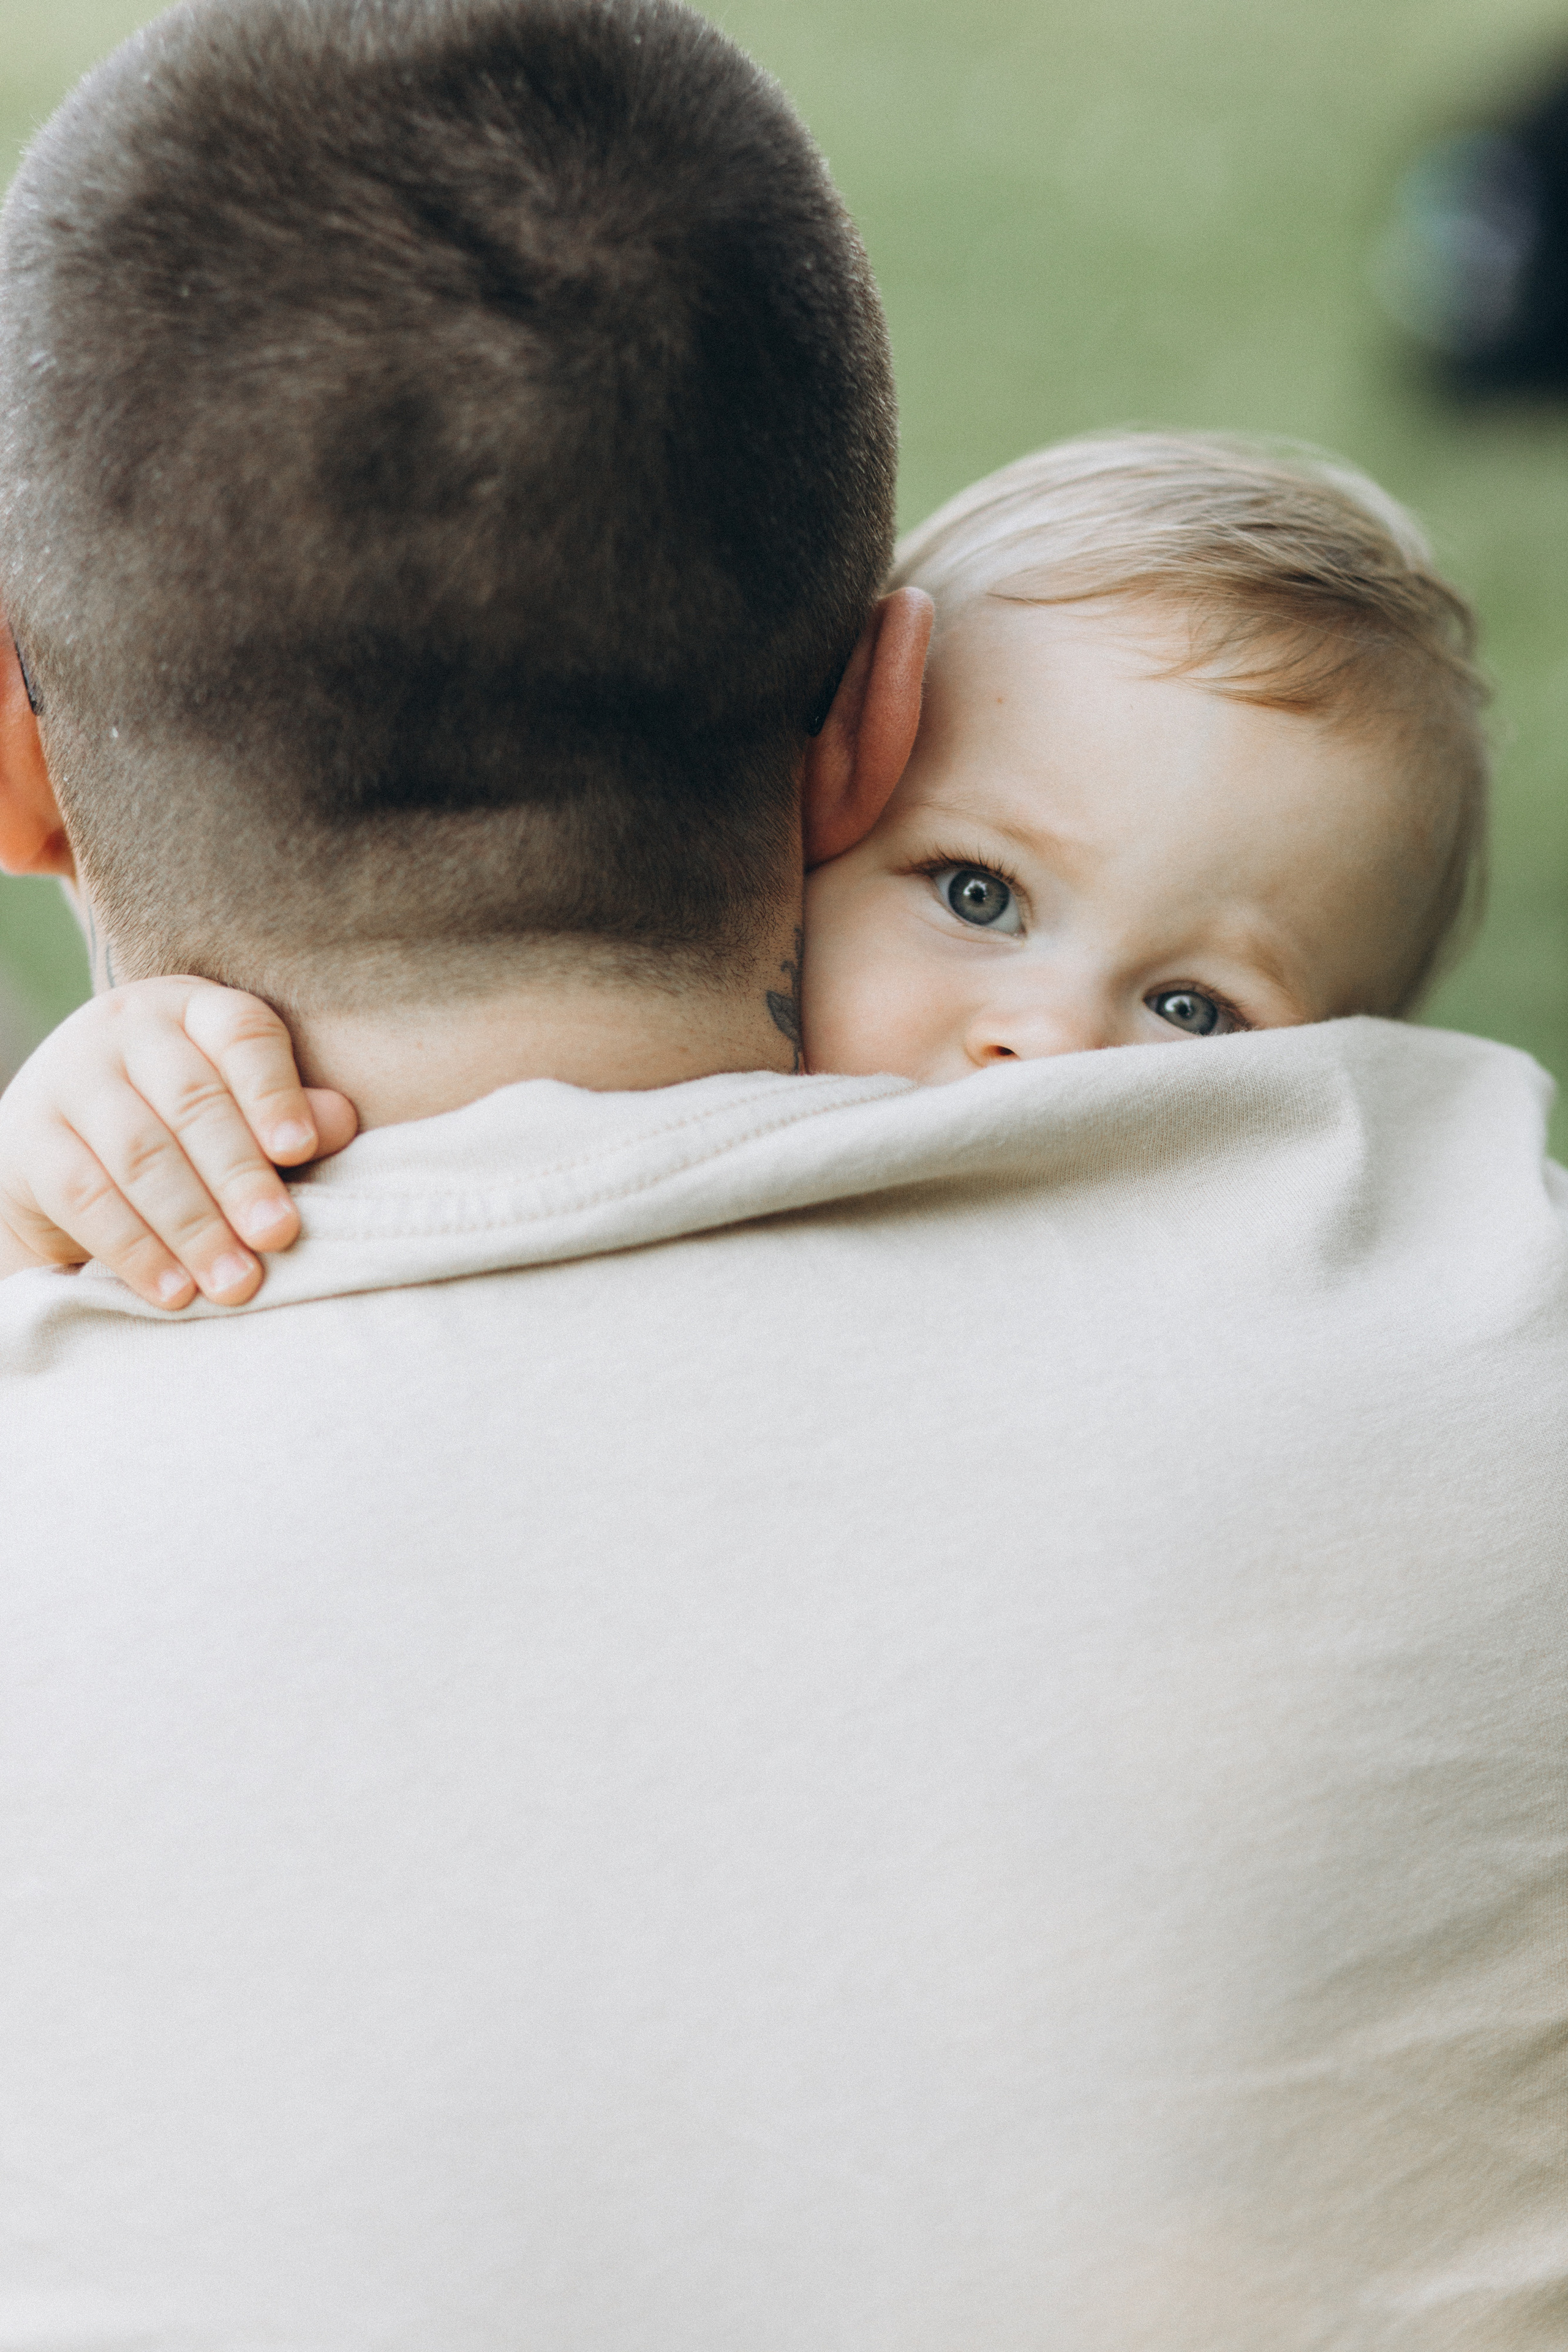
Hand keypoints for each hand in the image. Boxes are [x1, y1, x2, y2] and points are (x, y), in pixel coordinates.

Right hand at [0, 977, 356, 1307]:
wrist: (61, 1148)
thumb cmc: (182, 1127)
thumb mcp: (237, 1108)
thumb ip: (288, 1113)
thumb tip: (342, 1120)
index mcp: (194, 1008)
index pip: (241, 1034)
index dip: (273, 1092)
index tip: (302, 1151)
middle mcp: (126, 1028)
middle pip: (192, 1101)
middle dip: (239, 1176)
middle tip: (278, 1236)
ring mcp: (69, 1078)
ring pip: (139, 1154)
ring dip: (193, 1226)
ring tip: (235, 1283)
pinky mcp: (29, 1139)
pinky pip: (85, 1197)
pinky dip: (135, 1250)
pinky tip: (174, 1291)